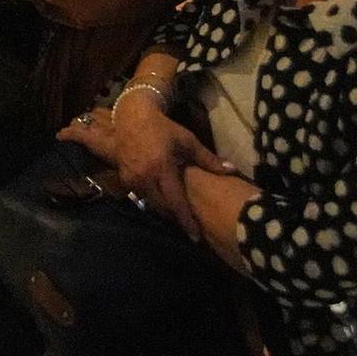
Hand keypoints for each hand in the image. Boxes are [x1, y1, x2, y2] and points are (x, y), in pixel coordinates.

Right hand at [57, 101, 234, 242]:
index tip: (196, 237)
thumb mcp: (188, 142)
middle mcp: (145, 177)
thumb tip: (232, 170)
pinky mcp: (124, 179)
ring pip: (151, 204)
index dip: (186, 221)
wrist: (132, 118)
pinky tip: (163, 200)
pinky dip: (153, 201)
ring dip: (165, 211)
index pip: (175, 202)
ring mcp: (132, 179)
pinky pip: (141, 197)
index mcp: (162, 168)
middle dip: (176, 218)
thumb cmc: (163, 129)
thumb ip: (208, 160)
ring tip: (179, 215)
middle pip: (163, 208)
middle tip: (191, 226)